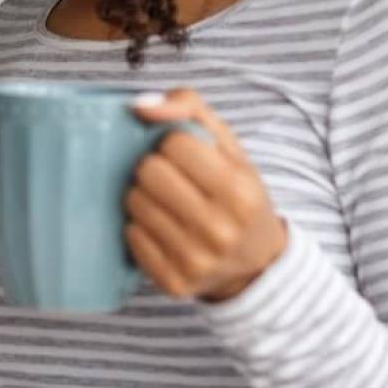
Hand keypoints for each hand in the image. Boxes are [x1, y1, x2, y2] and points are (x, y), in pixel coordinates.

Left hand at [125, 89, 287, 302]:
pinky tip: (160, 227)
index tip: (182, 155)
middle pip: (148, 172)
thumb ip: (189, 108)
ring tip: (164, 202)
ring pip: (134, 202)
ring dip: (143, 195)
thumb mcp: (229, 146)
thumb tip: (138, 105)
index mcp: (240, 191)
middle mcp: (220, 229)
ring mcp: (195, 260)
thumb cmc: (236, 194)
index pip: (175, 144)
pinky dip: (139, 226)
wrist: (256, 264)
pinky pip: (131, 235)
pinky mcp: (172, 282)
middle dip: (152, 168)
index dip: (172, 143)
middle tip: (167, 178)